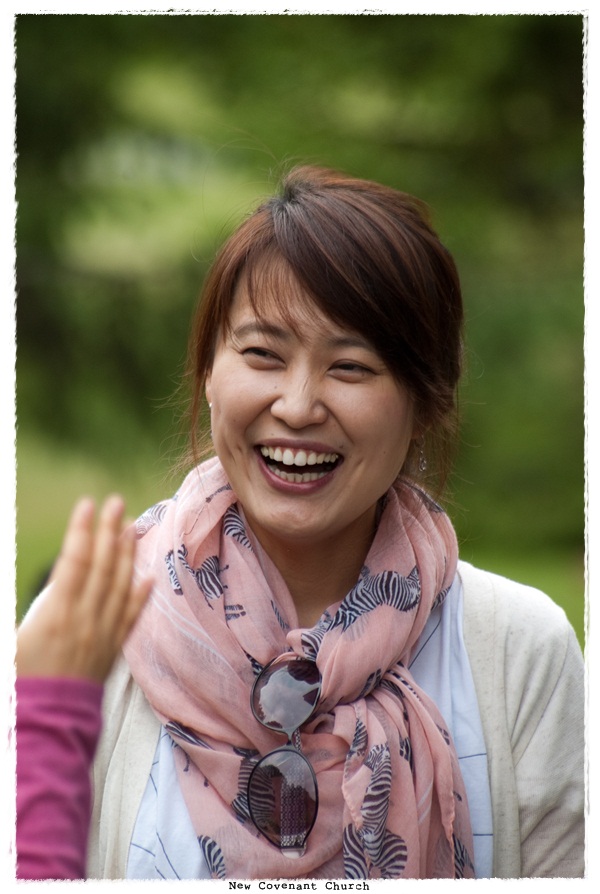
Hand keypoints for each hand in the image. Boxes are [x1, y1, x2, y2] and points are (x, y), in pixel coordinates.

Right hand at [16, 495, 152, 681]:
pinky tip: (150, 577)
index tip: (87, 504)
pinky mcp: (111, 650)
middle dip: (108, 531)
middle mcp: (84, 619)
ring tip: (132, 526)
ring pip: (119, 586)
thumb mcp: (12, 639)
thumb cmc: (18, 680)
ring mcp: (101, 634)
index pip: (73, 561)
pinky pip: (130, 617)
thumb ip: (30, 604)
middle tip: (116, 502)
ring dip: (126, 554)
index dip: (81, 530)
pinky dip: (141, 595)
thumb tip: (47, 581)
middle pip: (101, 567)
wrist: (42, 725)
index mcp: (55, 614)